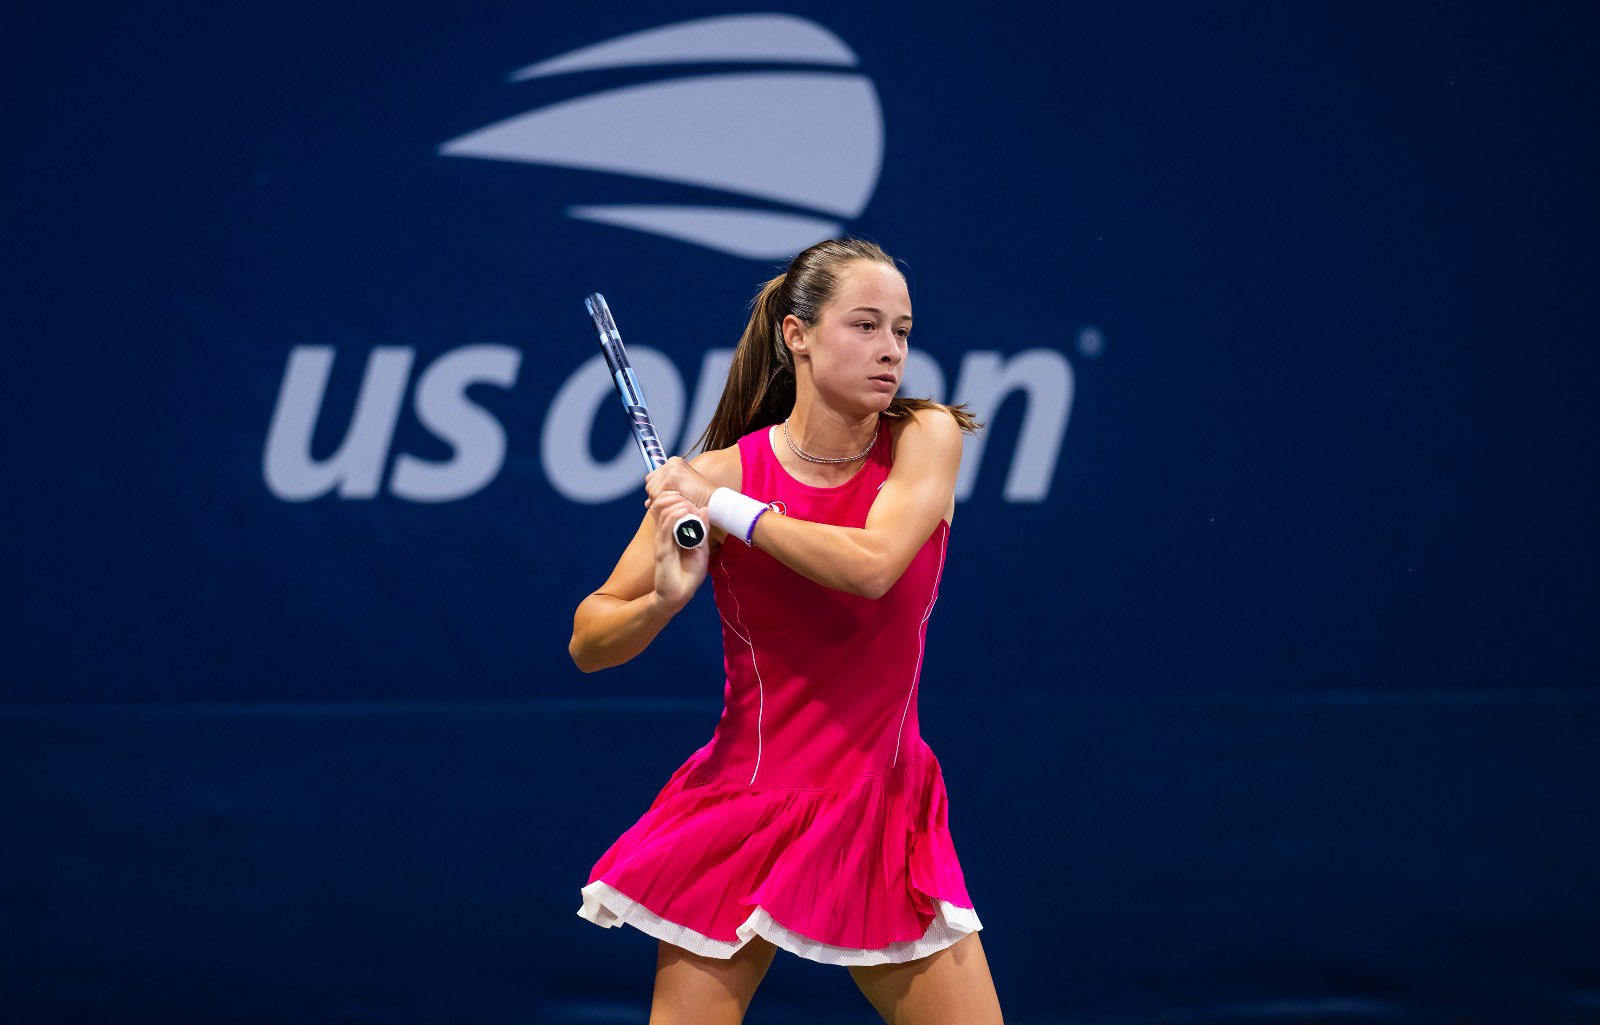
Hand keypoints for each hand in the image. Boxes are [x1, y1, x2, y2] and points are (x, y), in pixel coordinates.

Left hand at [644, 456, 714, 509]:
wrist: (714, 501)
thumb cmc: (698, 500)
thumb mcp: (678, 494)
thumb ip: (662, 494)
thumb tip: (646, 503)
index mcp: (673, 463)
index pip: (652, 479)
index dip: (656, 493)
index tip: (666, 500)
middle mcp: (672, 462)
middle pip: (649, 483)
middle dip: (656, 497)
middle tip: (669, 503)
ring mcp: (672, 467)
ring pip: (652, 489)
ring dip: (660, 500)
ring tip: (674, 503)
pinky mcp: (672, 475)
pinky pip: (657, 494)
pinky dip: (664, 502)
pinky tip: (675, 503)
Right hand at [649, 490, 709, 608]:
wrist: (681, 592)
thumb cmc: (691, 571)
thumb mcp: (702, 546)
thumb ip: (702, 528)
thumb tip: (704, 508)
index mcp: (673, 530)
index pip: (669, 505)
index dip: (679, 497)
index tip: (694, 500)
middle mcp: (664, 532)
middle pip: (663, 504)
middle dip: (677, 497)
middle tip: (690, 501)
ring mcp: (661, 539)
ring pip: (663, 511)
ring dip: (676, 504)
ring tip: (688, 506)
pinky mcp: (661, 548)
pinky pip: (665, 527)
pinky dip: (674, 516)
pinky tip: (684, 512)